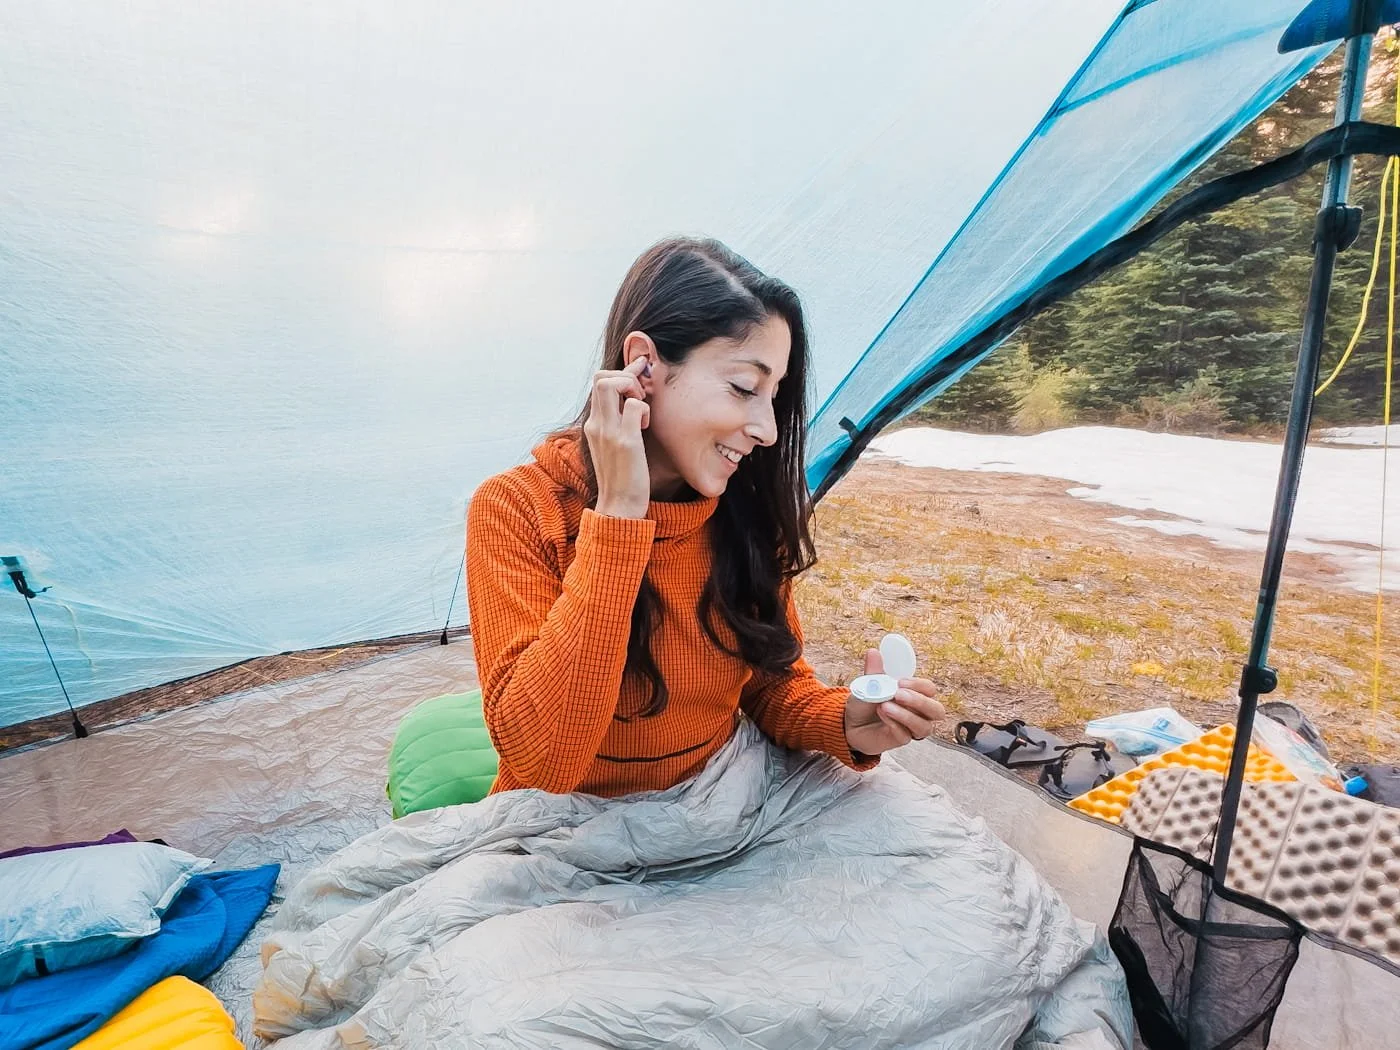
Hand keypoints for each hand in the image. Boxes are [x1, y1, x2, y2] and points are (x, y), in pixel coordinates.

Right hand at [584, 357, 651, 518]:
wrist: (619, 507)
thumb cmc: (623, 478)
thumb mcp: (614, 446)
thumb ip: (618, 424)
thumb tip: (633, 402)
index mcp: (593, 425)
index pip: (599, 383)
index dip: (622, 372)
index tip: (641, 370)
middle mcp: (596, 424)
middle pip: (600, 376)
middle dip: (625, 374)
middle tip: (640, 393)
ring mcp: (608, 431)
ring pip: (610, 383)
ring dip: (631, 386)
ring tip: (640, 406)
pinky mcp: (624, 441)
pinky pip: (633, 405)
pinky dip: (643, 408)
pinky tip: (644, 426)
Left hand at [843, 648, 944, 756]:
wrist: (849, 722)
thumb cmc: (865, 702)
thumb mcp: (868, 684)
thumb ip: (874, 671)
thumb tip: (873, 652)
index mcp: (914, 693)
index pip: (929, 689)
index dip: (919, 685)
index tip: (900, 682)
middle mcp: (918, 711)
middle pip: (937, 710)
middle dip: (920, 702)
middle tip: (898, 694)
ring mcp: (911, 727)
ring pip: (924, 726)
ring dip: (906, 715)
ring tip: (885, 706)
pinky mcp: (900, 739)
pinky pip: (905, 735)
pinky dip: (894, 724)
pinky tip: (882, 715)